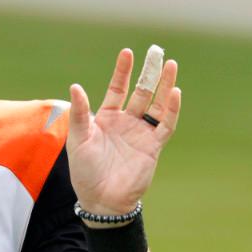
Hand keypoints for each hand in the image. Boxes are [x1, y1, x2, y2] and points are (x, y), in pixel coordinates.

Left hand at [67, 49, 181, 217]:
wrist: (101, 199)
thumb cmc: (85, 171)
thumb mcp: (78, 139)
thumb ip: (79, 113)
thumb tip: (75, 86)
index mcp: (107, 118)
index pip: (117, 88)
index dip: (123, 71)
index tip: (128, 52)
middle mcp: (126, 122)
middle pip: (141, 92)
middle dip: (149, 72)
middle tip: (157, 52)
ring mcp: (141, 133)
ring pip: (157, 104)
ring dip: (165, 85)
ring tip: (171, 65)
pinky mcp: (153, 146)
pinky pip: (165, 125)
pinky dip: (172, 110)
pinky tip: (175, 93)